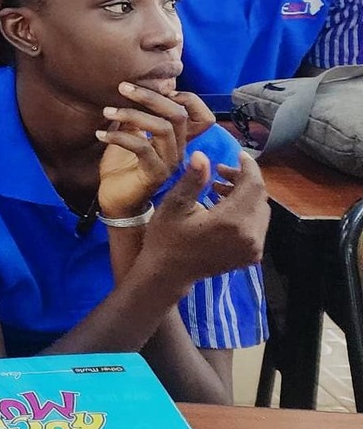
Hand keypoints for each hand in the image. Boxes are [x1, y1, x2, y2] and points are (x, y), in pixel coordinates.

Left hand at [95, 85, 215, 218]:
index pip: (202, 116)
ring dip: (132, 115)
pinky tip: (101, 135)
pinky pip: (142, 148)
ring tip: (107, 112)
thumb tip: (131, 90)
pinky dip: (119, 137)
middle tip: (122, 87)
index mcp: (176, 138)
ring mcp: (169, 162)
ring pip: (163, 129)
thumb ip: (136, 116)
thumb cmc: (122, 165)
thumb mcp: (129, 134)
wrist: (114, 198)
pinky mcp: (155, 174)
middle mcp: (178, 149)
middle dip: (150, 97)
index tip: (158, 87)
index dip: (188, 99)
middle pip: (179, 115)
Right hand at [136, 150, 268, 286]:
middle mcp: (250, 235)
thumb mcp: (174, 206)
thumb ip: (193, 180)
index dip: (248, 167)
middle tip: (220, 171)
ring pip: (261, 210)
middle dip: (244, 180)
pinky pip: (258, 225)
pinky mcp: (252, 255)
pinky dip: (246, 212)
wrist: (168, 274)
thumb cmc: (166, 238)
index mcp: (231, 221)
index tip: (238, 154)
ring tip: (220, 189)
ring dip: (245, 195)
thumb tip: (202, 155)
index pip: (253, 185)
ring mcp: (254, 248)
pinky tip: (225, 208)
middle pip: (259, 197)